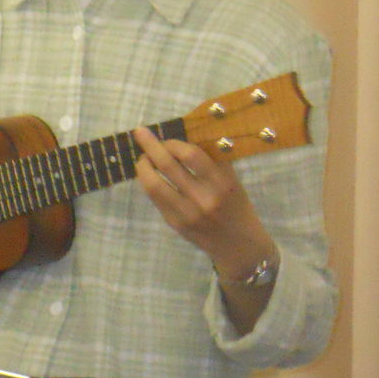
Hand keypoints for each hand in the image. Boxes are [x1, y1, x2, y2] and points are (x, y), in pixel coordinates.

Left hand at [132, 127, 273, 281]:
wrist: (238, 244)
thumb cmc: (235, 204)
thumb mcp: (231, 179)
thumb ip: (211, 160)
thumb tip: (182, 137)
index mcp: (220, 183)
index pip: (190, 155)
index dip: (173, 143)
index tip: (168, 139)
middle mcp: (203, 198)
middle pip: (168, 165)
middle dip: (150, 146)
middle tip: (140, 133)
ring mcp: (186, 213)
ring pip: (154, 184)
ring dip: (143, 166)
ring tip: (143, 158)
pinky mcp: (175, 224)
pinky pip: (155, 199)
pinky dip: (149, 183)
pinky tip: (149, 176)